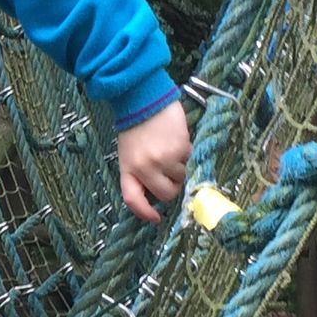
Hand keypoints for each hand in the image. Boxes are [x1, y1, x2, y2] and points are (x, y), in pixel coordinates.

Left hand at [116, 98, 190, 222]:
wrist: (144, 98)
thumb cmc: (135, 127)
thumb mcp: (129, 153)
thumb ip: (138, 173)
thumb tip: (154, 194)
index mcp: (128, 169)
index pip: (133, 199)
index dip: (144, 212)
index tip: (155, 218)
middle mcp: (145, 168)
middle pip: (166, 194)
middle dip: (171, 187)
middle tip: (170, 174)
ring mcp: (163, 159)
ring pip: (181, 177)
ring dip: (179, 167)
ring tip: (170, 149)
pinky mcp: (180, 149)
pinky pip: (189, 160)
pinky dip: (186, 153)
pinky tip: (176, 140)